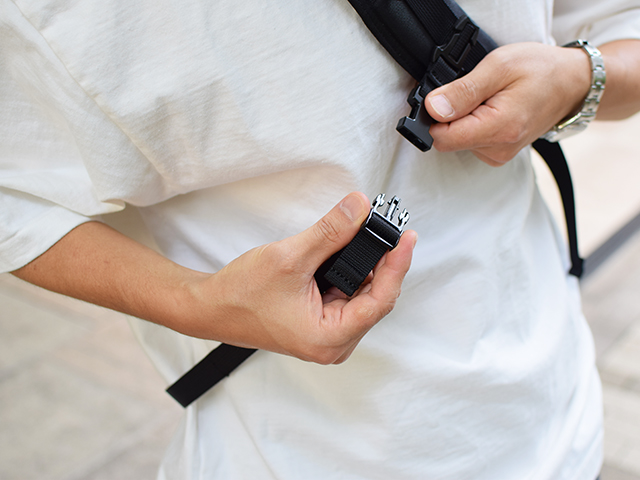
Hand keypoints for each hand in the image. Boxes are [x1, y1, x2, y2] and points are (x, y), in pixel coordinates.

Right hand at [186, 192, 416, 364]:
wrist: (211, 308)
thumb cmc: (240, 296)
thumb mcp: (290, 257)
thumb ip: (330, 232)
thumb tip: (358, 209)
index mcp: (329, 338)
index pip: (381, 301)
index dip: (397, 266)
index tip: (406, 238)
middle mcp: (333, 344)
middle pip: (377, 299)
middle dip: (384, 263)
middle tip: (387, 228)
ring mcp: (328, 336)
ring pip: (364, 297)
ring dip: (368, 266)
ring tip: (366, 235)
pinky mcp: (322, 325)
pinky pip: (349, 297)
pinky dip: (353, 273)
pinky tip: (350, 252)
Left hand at [424, 42, 590, 165]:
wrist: (572, 83)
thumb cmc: (542, 70)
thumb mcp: (499, 66)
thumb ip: (463, 91)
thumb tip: (433, 108)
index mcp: (499, 129)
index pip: (443, 138)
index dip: (436, 116)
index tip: (447, 96)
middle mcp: (499, 149)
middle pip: (449, 139)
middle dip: (453, 114)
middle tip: (477, 92)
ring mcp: (500, 154)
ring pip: (459, 140)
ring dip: (466, 117)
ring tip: (490, 97)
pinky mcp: (500, 152)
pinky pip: (472, 140)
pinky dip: (476, 123)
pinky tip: (493, 108)